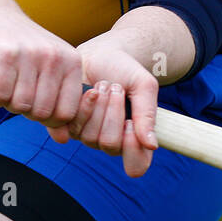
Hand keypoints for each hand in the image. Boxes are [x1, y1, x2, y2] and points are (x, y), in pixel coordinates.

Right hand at [0, 4, 84, 131]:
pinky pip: (1, 95)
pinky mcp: (5, 54)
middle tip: (20, 97)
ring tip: (9, 88)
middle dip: (27, 112)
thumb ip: (59, 106)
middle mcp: (54, 57)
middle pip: (42, 112)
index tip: (38, 109)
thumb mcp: (50, 73)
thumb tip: (64, 140)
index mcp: (72, 62)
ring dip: (10, 104)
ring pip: (21, 106)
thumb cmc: (27, 51)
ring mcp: (31, 55)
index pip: (68, 112)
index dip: (50, 120)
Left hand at [47, 39, 158, 177]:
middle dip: (113, 112)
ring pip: (90, 137)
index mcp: (135, 139)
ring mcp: (90, 136)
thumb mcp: (144, 85)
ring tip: (104, 85)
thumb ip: (147, 114)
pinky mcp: (70, 127)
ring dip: (99, 106)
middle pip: (110, 145)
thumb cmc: (125, 70)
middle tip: (116, 89)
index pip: (136, 167)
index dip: (132, 147)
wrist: (100, 54)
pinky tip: (89, 91)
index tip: (131, 120)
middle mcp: (112, 142)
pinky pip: (72, 129)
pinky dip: (83, 106)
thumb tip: (152, 145)